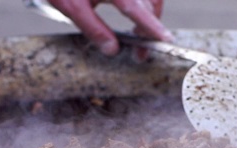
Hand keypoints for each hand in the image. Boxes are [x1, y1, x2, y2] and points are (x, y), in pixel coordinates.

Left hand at [48, 0, 172, 55]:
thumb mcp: (72, 6)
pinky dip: (145, 6)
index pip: (136, 8)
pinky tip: (137, 17)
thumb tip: (112, 50)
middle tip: (141, 53)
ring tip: (139, 36)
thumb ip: (93, 28)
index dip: (151, 26)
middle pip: (148, 4)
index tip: (164, 41)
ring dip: (149, 17)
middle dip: (149, 30)